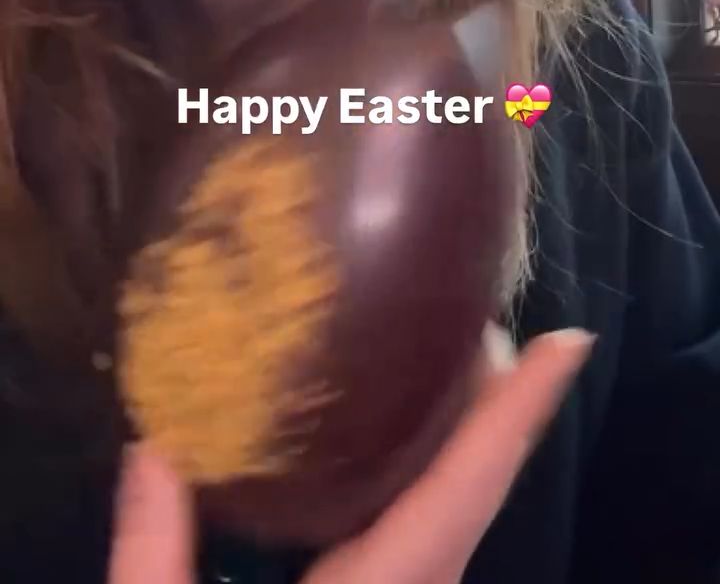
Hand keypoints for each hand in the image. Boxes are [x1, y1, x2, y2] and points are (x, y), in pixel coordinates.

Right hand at [108, 325, 594, 583]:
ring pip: (463, 498)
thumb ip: (154, 553)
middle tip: (466, 303)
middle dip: (489, 391)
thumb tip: (149, 441)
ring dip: (467, 421)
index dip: (517, 414)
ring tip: (442, 338)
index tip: (568, 342)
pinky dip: (435, 457)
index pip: (464, 491)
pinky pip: (434, 516)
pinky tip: (397, 421)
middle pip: (476, 479)